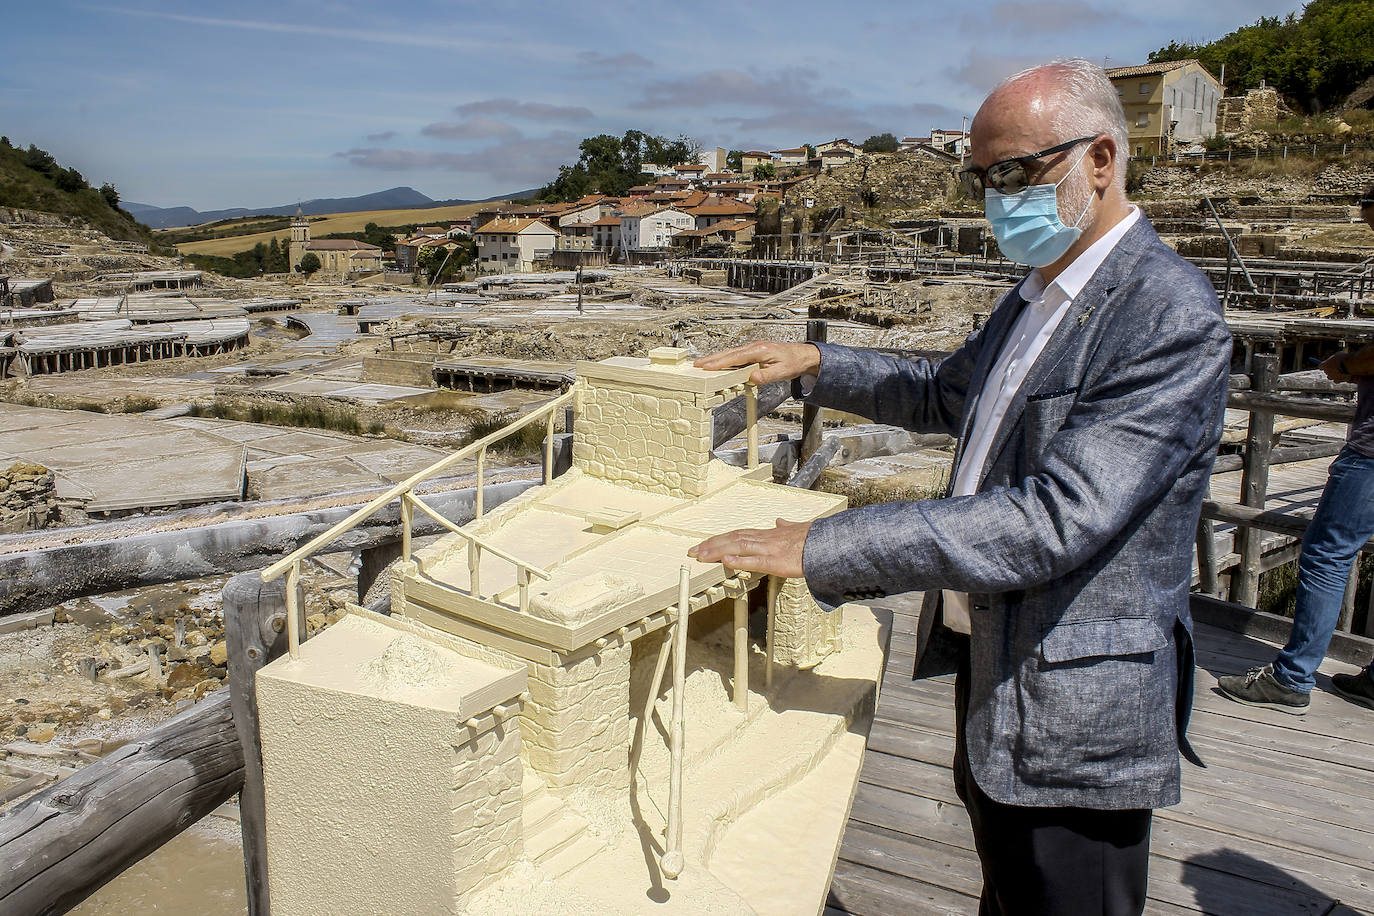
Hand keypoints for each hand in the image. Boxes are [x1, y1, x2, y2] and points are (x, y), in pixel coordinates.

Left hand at [687, 518, 810, 578]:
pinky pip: (754, 561)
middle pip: (732, 539)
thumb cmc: (814, 538)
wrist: (827, 543)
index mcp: (768, 534)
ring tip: (700, 555)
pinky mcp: (776, 561)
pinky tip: (726, 562)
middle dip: (710, 545)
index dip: (720, 539)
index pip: (738, 534)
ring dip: (717, 551)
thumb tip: (781, 521)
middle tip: (692, 551)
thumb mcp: (797, 530)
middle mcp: (764, 539)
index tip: (704, 544)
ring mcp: (768, 549)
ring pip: (737, 547)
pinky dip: (739, 561)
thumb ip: (786, 527)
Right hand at [694, 341, 820, 385]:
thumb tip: (752, 378)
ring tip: (703, 365)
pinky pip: (736, 356)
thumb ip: (766, 376)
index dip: (721, 362)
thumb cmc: (793, 362)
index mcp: (760, 350)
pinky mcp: (753, 352)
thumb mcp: (782, 372)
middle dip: (712, 359)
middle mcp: (755, 347)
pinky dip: (726, 360)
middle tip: (698, 365)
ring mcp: (753, 348)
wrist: (802, 355)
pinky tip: (719, 365)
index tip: (708, 366)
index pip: (736, 357)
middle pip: (729, 353)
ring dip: (717, 359)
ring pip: (731, 354)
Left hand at [1320, 352, 1352, 382]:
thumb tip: (1335, 359)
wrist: (1351, 364)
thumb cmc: (1344, 357)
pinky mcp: (1337, 380)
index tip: (1327, 364)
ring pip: (1330, 377)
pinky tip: (1344, 376)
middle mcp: (1326, 372)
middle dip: (1330, 370)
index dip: (1324, 365)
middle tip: (1335, 367)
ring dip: (1334, 375)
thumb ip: (1335, 358)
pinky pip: (1337, 381)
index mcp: (1324, 364)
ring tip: (1340, 372)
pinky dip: (1339, 379)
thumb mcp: (1338, 354)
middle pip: (1326, 372)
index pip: (1321, 366)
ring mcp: (1331, 377)